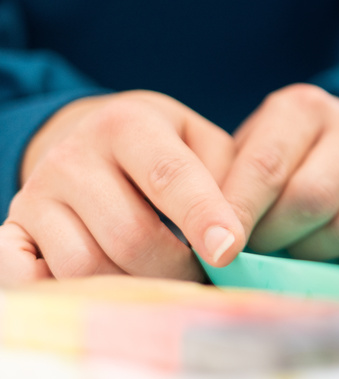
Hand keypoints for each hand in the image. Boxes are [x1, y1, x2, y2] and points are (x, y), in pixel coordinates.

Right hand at [3, 91, 245, 284]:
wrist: (92, 139)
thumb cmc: (167, 147)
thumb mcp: (202, 142)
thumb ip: (228, 178)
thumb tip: (235, 234)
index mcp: (129, 124)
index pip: (169, 175)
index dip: (202, 216)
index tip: (229, 250)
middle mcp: (73, 156)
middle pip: (129, 235)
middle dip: (176, 268)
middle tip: (203, 277)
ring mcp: (36, 194)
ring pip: (85, 267)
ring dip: (135, 288)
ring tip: (166, 283)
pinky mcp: (12, 229)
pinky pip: (24, 277)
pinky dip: (63, 295)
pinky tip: (105, 293)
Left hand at [221, 84, 338, 267]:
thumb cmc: (276, 166)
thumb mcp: (245, 158)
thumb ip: (224, 188)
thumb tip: (202, 238)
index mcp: (303, 107)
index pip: (267, 165)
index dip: (238, 212)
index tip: (217, 250)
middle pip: (311, 197)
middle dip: (275, 237)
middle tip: (256, 252)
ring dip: (313, 254)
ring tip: (294, 251)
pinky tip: (336, 256)